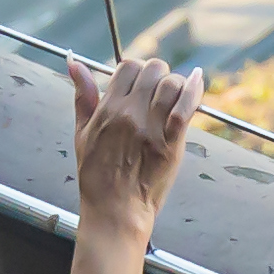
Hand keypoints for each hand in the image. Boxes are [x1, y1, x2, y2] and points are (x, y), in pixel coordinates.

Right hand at [63, 53, 194, 243]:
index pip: (128, 66)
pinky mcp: (171, 144)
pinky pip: (186, 108)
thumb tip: (75, 64)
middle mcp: (130, 114)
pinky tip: (197, 82)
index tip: (140, 83)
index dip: (137, 70)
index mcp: (107, 109)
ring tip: (173, 96)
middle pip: (153, 70)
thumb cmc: (97, 176)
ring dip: (176, 85)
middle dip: (158, 75)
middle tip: (158, 90)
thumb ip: (82, 96)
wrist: (114, 210)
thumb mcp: (82, 133)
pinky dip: (194, 91)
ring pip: (172, 84)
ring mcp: (152, 128)